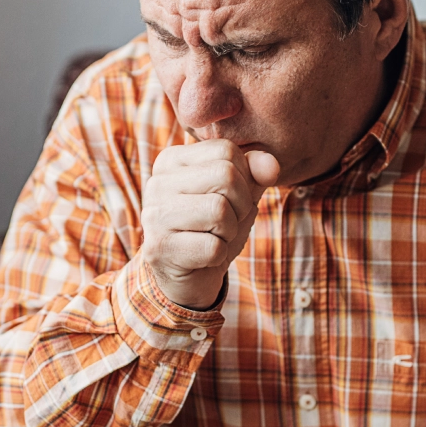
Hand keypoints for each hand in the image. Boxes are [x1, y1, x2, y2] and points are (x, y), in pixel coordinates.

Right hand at [142, 139, 278, 309]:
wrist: (187, 275)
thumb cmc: (212, 228)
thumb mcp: (238, 195)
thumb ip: (255, 174)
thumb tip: (271, 165)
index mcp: (172, 160)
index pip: (226, 150)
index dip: (244, 178)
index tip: (231, 199)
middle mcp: (156, 182)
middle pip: (225, 176)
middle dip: (240, 205)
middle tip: (227, 223)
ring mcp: (154, 215)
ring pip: (219, 210)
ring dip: (229, 231)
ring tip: (214, 237)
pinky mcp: (158, 248)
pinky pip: (213, 247)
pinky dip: (219, 255)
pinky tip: (203, 256)